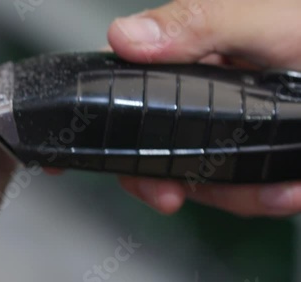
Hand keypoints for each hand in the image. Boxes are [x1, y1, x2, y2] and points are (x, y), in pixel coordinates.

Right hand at [107, 0, 300, 215]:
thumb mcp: (268, 20)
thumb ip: (200, 23)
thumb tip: (125, 35)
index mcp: (191, 60)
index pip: (129, 94)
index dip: (107, 126)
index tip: (92, 161)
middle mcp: (203, 97)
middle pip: (156, 148)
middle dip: (161, 180)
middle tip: (168, 194)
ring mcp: (229, 131)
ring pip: (198, 178)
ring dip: (231, 195)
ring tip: (277, 189)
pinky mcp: (256, 158)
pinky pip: (240, 191)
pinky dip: (264, 199)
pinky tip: (289, 189)